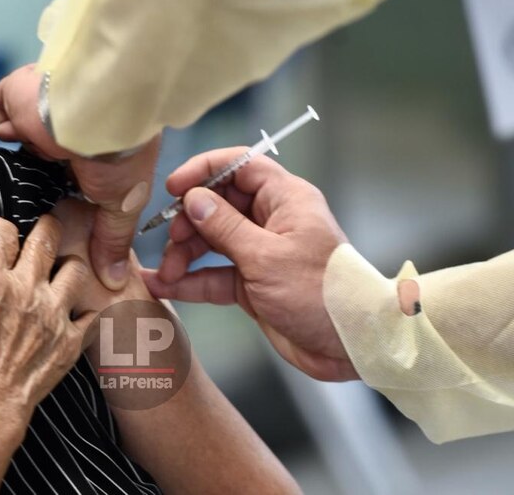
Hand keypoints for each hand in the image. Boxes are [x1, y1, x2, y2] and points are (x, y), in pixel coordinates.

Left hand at [0, 64, 159, 290]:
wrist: (97, 110)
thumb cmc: (121, 154)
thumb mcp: (122, 205)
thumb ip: (112, 240)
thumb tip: (116, 281)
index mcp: (97, 151)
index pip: (75, 174)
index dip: (66, 190)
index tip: (59, 214)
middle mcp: (69, 132)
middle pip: (44, 159)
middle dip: (36, 179)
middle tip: (28, 207)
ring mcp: (44, 116)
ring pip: (21, 139)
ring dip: (22, 155)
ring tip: (17, 181)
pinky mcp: (19, 101)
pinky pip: (1, 116)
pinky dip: (7, 126)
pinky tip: (20, 132)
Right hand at [0, 216, 95, 413]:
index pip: (4, 234)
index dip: (3, 227)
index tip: (2, 230)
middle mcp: (27, 289)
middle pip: (46, 239)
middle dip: (47, 226)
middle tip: (47, 226)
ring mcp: (53, 314)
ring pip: (76, 270)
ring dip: (70, 264)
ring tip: (64, 267)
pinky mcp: (69, 340)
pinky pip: (91, 315)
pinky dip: (87, 310)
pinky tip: (79, 310)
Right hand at [142, 147, 357, 380]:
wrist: (349, 346)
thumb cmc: (323, 294)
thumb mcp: (266, 257)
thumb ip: (225, 227)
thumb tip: (194, 199)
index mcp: (286, 199)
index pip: (240, 166)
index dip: (205, 171)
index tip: (174, 187)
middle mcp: (272, 221)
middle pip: (218, 205)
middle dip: (189, 221)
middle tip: (172, 240)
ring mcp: (260, 253)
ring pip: (211, 242)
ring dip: (184, 255)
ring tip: (165, 274)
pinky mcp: (251, 285)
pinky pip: (213, 275)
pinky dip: (189, 281)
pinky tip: (164, 287)